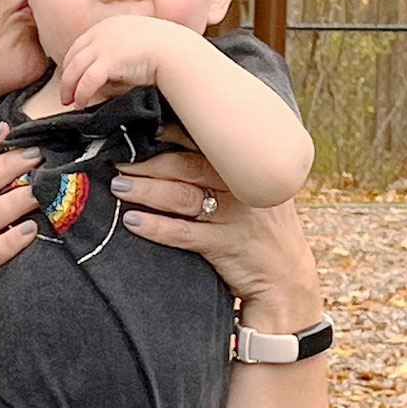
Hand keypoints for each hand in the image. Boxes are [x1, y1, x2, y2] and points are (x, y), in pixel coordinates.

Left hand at [58, 15, 197, 108]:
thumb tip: (110, 71)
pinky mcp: (108, 60)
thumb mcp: (136, 42)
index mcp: (108, 26)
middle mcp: (102, 33)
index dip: (73, 62)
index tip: (72, 76)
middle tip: (66, 93)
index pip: (80, 45)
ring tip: (70, 101)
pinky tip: (81, 103)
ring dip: (69, 88)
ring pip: (74, 69)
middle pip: (73, 56)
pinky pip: (86, 81)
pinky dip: (80, 93)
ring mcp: (103, 45)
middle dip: (67, 77)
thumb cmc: (164, 49)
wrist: (177, 50)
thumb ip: (119, 52)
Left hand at [111, 126, 322, 330]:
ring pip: (183, 197)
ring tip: (119, 187)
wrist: (287, 282)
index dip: (174, 132)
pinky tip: (132, 222)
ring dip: (146, 191)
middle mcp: (243, 189)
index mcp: (248, 169)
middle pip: (188, 167)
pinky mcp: (228, 246)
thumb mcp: (254, 194)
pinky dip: (156, 227)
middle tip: (119, 161)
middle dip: (149, 162)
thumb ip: (226, 171)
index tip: (145, 125)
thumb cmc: (261, 232)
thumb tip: (174, 147)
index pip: (208, 142)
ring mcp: (237, 217)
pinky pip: (185, 233)